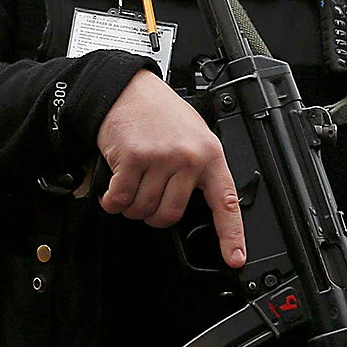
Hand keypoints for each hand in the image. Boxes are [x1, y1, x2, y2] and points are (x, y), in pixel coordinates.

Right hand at [95, 73, 244, 266]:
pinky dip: (112, 202)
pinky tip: (114, 190)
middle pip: (170, 215)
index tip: (234, 258)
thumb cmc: (161, 113)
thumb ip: (199, 168)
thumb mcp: (194, 135)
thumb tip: (197, 204)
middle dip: (154, 216)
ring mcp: (159, 158)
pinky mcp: (132, 158)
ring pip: (143, 210)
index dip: (230, 235)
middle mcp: (187, 158)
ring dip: (132, 208)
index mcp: (209, 155)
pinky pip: (120, 199)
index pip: (225, 202)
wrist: (129, 89)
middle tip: (148, 199)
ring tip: (131, 186)